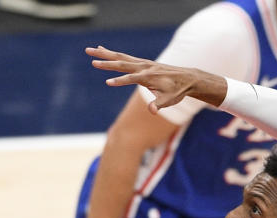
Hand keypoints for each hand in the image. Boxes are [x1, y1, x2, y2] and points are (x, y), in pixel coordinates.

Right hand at [86, 46, 227, 111]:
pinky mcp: (142, 63)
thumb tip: (152, 110)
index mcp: (149, 77)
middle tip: (91, 60)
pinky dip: (112, 53)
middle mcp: (144, 67)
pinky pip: (124, 57)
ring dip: (104, 54)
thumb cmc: (178, 91)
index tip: (108, 83)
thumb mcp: (170, 100)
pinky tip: (102, 49)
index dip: (120, 81)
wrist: (186, 79)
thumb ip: (160, 104)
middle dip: (106, 62)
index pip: (132, 79)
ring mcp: (142, 63)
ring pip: (120, 57)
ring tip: (90, 50)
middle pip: (122, 63)